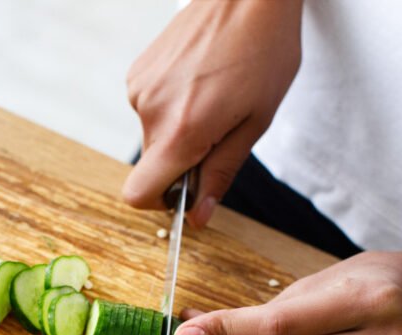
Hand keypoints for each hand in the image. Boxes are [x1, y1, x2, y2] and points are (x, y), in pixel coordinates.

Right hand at [123, 0, 302, 225]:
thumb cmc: (263, 51)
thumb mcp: (255, 122)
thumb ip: (221, 172)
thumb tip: (198, 216)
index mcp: (181, 130)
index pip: (138, 193)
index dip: (162, 201)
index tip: (187, 190)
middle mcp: (150, 111)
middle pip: (153, 165)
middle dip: (182, 160)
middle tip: (221, 129)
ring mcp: (139, 88)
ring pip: (154, 136)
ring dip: (180, 129)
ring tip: (213, 95)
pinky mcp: (137, 72)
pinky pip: (150, 108)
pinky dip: (172, 106)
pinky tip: (199, 80)